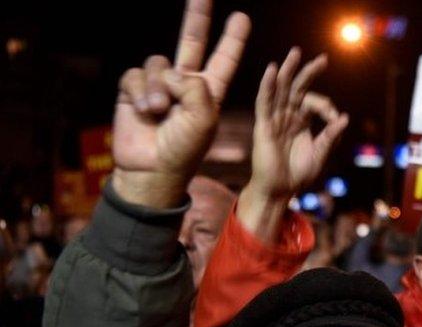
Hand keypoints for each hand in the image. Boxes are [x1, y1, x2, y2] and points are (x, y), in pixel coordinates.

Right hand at [112, 0, 250, 207]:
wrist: (153, 169)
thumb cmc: (184, 149)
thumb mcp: (204, 117)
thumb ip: (195, 86)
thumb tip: (172, 72)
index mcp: (209, 91)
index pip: (224, 60)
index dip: (232, 40)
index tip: (242, 18)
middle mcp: (185, 83)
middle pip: (191, 42)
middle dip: (197, 17)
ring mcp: (159, 85)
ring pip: (159, 63)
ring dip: (159, 86)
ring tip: (160, 111)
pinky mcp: (134, 89)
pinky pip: (136, 75)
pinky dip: (141, 91)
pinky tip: (146, 111)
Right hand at [239, 47, 348, 241]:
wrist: (280, 192)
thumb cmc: (297, 176)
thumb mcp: (319, 154)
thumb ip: (330, 137)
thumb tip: (344, 118)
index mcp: (301, 123)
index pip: (314, 103)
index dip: (326, 106)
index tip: (334, 118)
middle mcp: (287, 117)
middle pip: (297, 89)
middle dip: (309, 73)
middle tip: (323, 59)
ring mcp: (274, 120)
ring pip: (281, 90)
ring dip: (288, 71)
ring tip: (295, 53)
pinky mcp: (264, 126)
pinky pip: (265, 103)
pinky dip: (268, 86)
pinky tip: (273, 71)